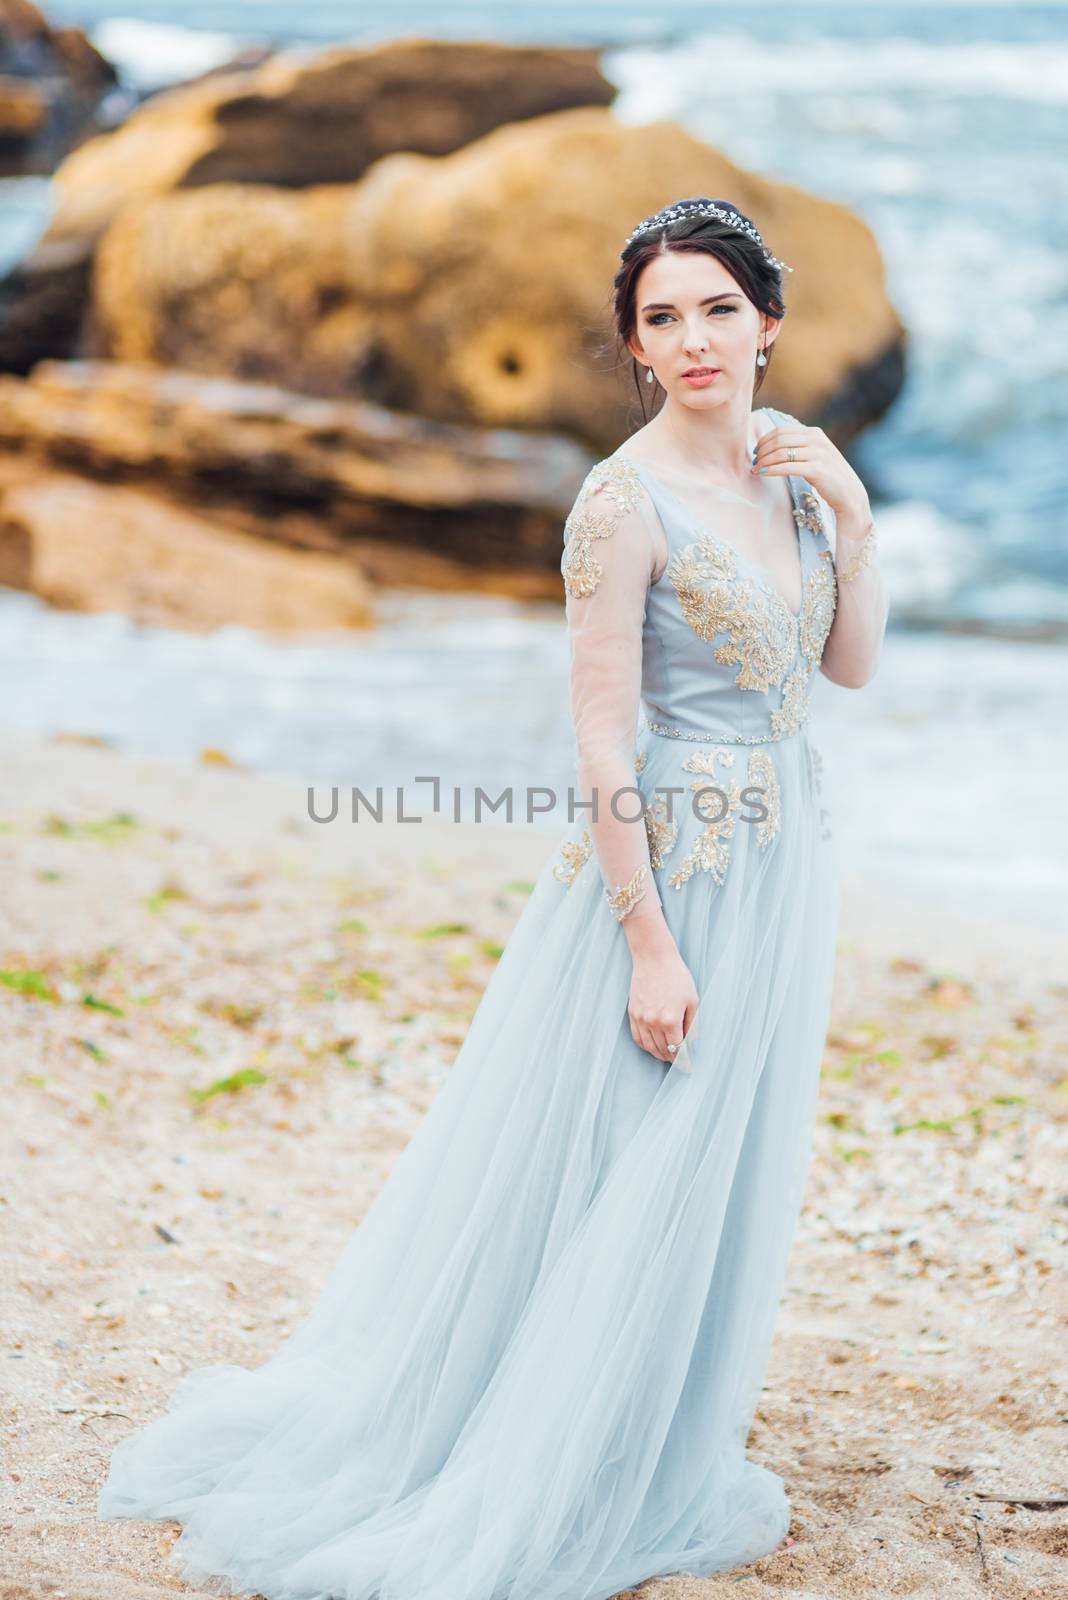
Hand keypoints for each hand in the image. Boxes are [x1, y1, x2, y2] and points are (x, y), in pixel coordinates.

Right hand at [626, 929, 699, 1063]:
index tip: (688, 1067)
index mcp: (670, 1020)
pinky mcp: (632, 1013)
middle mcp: (653, 1022)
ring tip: (667, 1056)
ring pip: (648, 1047)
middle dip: (672, 1059)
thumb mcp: (692, 1000)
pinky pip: (637, 1037)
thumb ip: (692, 1024)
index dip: (684, 1061)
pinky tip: (653, 1046)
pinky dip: (645, 1046)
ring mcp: (640, 1018)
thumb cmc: (676, 976)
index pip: (678, 1049)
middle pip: (663, 1050)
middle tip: (680, 1062)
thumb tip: (690, 1042)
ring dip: (658, 1054)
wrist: (653, 958)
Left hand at [752, 422, 870, 526]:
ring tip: (755, 469)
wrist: (849, 494)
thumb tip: (771, 446)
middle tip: (753, 462)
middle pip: (779, 440)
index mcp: (815, 433)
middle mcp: (817, 440)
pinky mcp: (817, 469)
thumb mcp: (815, 455)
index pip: (782, 431)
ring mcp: (818, 453)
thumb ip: (799, 447)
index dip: (764, 440)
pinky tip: (763, 473)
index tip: (755, 451)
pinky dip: (772, 469)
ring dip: (764, 461)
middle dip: (762, 451)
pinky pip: (787, 467)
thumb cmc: (828, 477)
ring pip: (782, 452)